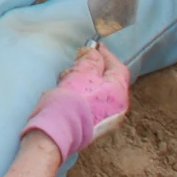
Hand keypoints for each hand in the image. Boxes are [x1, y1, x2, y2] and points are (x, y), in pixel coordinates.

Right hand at [21, 45, 129, 159]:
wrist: (57, 130)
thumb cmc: (71, 100)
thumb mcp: (81, 72)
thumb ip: (91, 59)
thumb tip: (94, 52)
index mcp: (119, 93)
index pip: (118, 67)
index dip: (106, 55)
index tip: (94, 46)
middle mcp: (118, 108)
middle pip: (108, 80)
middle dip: (92, 68)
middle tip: (77, 61)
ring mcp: (107, 119)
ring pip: (98, 91)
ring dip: (84, 81)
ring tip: (68, 78)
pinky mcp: (94, 125)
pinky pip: (92, 103)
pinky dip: (83, 94)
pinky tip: (68, 92)